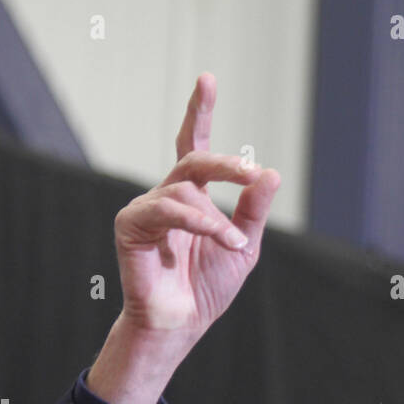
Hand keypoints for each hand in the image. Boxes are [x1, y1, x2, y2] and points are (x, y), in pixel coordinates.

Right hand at [113, 72, 279, 341]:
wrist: (181, 323)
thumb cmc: (207, 290)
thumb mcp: (242, 247)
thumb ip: (253, 211)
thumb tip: (272, 173)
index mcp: (192, 198)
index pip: (195, 147)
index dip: (200, 113)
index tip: (207, 79)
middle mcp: (167, 196)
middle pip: (195, 161)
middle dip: (224, 164)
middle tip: (250, 173)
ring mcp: (146, 208)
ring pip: (185, 189)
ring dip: (217, 219)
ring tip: (235, 243)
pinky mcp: (131, 224)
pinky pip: (168, 210)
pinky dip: (198, 222)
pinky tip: (218, 237)